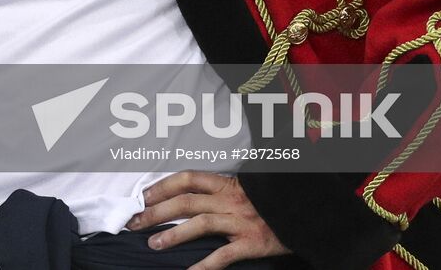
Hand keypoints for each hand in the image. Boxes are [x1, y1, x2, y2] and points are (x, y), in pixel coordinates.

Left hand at [126, 171, 289, 268]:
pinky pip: (223, 255)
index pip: (187, 178)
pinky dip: (204, 265)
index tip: (142, 196)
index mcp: (228, 184)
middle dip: (156, 211)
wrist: (306, 214)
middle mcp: (231, 199)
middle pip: (186, 201)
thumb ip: (220, 191)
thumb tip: (187, 197)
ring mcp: (241, 221)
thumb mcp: (246, 189)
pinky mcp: (252, 243)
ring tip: (153, 244)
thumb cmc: (271, 203)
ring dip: (173, 234)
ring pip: (200, 224)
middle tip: (135, 222)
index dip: (162, 186)